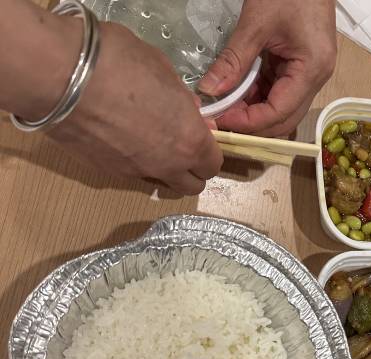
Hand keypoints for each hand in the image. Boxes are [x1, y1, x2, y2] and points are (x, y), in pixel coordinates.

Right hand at [49, 20, 222, 194]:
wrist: (59, 77)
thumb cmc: (118, 63)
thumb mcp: (162, 70)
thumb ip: (181, 99)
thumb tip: (187, 111)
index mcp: (190, 141)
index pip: (213, 165)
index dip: (209, 152)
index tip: (200, 135)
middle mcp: (167, 166)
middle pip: (192, 186)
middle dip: (192, 171)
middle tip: (182, 148)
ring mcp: (135, 173)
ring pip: (162, 184)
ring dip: (165, 171)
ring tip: (150, 144)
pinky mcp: (107, 173)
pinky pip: (132, 175)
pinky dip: (134, 164)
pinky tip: (120, 139)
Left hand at [199, 0, 336, 136]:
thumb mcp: (256, 23)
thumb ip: (233, 60)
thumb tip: (209, 90)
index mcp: (312, 70)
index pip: (279, 112)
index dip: (249, 122)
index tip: (221, 119)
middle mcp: (316, 80)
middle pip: (284, 120)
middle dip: (252, 125)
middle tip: (221, 120)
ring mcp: (310, 77)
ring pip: (281, 111)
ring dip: (254, 113)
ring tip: (226, 107)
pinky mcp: (301, 71)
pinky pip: (279, 95)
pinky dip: (257, 98)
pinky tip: (238, 95)